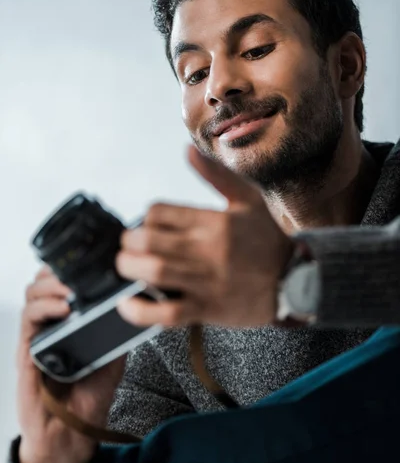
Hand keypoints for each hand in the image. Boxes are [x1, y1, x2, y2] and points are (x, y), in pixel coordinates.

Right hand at [18, 267, 125, 462]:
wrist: (71, 435)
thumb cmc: (90, 397)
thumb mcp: (114, 359)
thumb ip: (119, 335)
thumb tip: (137, 309)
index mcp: (69, 322)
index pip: (63, 283)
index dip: (72, 268)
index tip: (93, 262)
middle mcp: (51, 324)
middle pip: (44, 280)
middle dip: (59, 270)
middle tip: (80, 272)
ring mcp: (38, 335)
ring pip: (33, 293)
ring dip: (52, 285)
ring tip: (72, 289)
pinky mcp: (28, 350)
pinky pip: (29, 319)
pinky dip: (44, 307)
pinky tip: (63, 308)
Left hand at [116, 146, 293, 327]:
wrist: (298, 279)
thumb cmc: (269, 240)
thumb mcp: (248, 200)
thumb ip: (215, 175)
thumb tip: (187, 149)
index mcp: (213, 221)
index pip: (158, 212)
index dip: (146, 219)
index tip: (149, 227)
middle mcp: (207, 250)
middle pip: (148, 241)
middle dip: (130, 243)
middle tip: (131, 247)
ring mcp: (206, 281)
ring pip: (153, 272)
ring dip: (129, 269)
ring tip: (128, 268)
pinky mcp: (207, 309)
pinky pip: (166, 314)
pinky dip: (141, 310)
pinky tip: (129, 303)